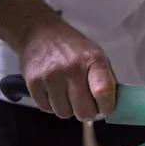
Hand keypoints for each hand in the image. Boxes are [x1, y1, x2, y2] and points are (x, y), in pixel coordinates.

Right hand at [0, 0, 115, 120]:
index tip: (105, 108)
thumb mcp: (96, 55)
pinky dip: (52, 105)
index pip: (103, 92)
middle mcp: (72, 68)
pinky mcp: (32, 83)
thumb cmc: (73, 47)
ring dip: (68, 109)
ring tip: (67, 94)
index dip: (107, 106)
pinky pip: (46, 109)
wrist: (39, 32)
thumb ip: (106, 79)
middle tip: (85, 104)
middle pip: (83, 111)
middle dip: (87, 112)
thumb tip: (111, 105)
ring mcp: (50, 76)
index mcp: (93, 60)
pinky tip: (53, 92)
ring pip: (64, 113)